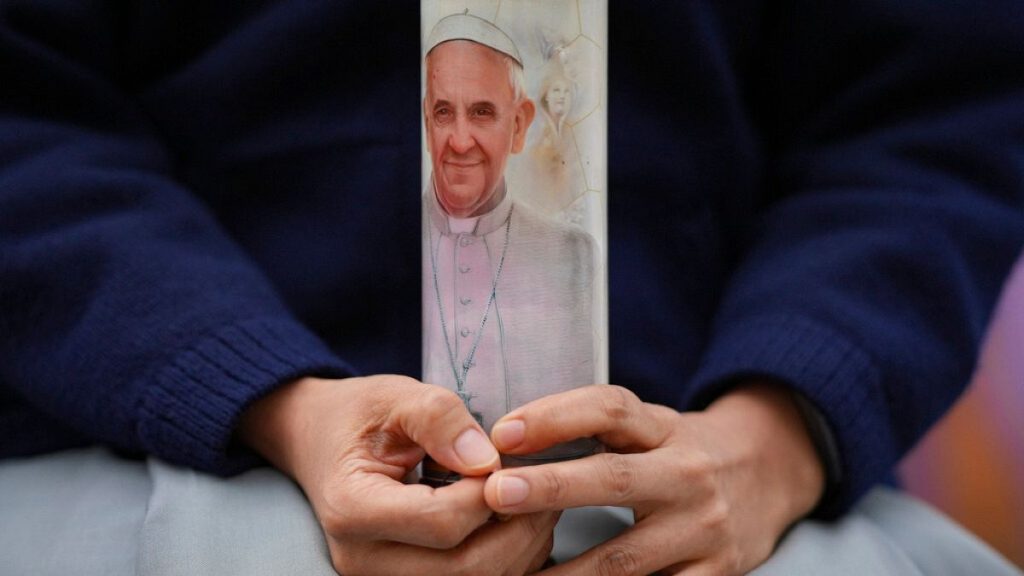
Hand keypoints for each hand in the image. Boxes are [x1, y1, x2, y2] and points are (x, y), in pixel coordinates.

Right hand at [239, 375, 557, 574]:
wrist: (319, 443)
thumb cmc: (358, 417)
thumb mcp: (394, 396)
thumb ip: (439, 418)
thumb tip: (487, 459)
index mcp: (352, 509)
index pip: (441, 522)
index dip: (490, 493)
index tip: (507, 460)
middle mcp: (362, 559)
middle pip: (465, 569)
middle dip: (518, 527)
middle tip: (543, 484)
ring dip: (521, 548)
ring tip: (536, 501)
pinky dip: (509, 562)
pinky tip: (517, 524)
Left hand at [482, 384, 824, 574]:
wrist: (771, 472)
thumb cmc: (682, 450)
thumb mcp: (650, 425)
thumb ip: (593, 431)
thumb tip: (504, 446)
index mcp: (663, 428)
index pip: (610, 410)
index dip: (555, 416)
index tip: (503, 433)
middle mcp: (687, 474)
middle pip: (612, 479)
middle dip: (551, 487)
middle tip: (495, 493)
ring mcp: (703, 529)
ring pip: (623, 558)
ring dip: (564, 572)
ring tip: (512, 574)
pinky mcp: (715, 574)